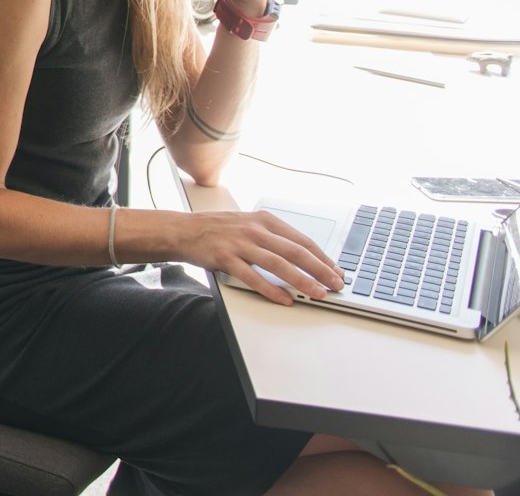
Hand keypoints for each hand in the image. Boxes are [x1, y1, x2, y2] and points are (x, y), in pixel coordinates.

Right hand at [182, 208, 342, 306]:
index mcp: (264, 220)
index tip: (336, 271)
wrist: (183, 230)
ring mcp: (240, 243)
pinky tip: (284, 299)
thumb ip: (273, 237)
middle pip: (295, 252)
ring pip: (278, 264)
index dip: (323, 258)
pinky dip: (271, 289)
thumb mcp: (248, 223)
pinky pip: (253, 277)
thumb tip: (303, 257)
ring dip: (301, 281)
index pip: (302, 240)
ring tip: (317, 293)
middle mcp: (254, 230)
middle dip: (320, 270)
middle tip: (335, 284)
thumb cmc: (217, 229)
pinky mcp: (226, 258)